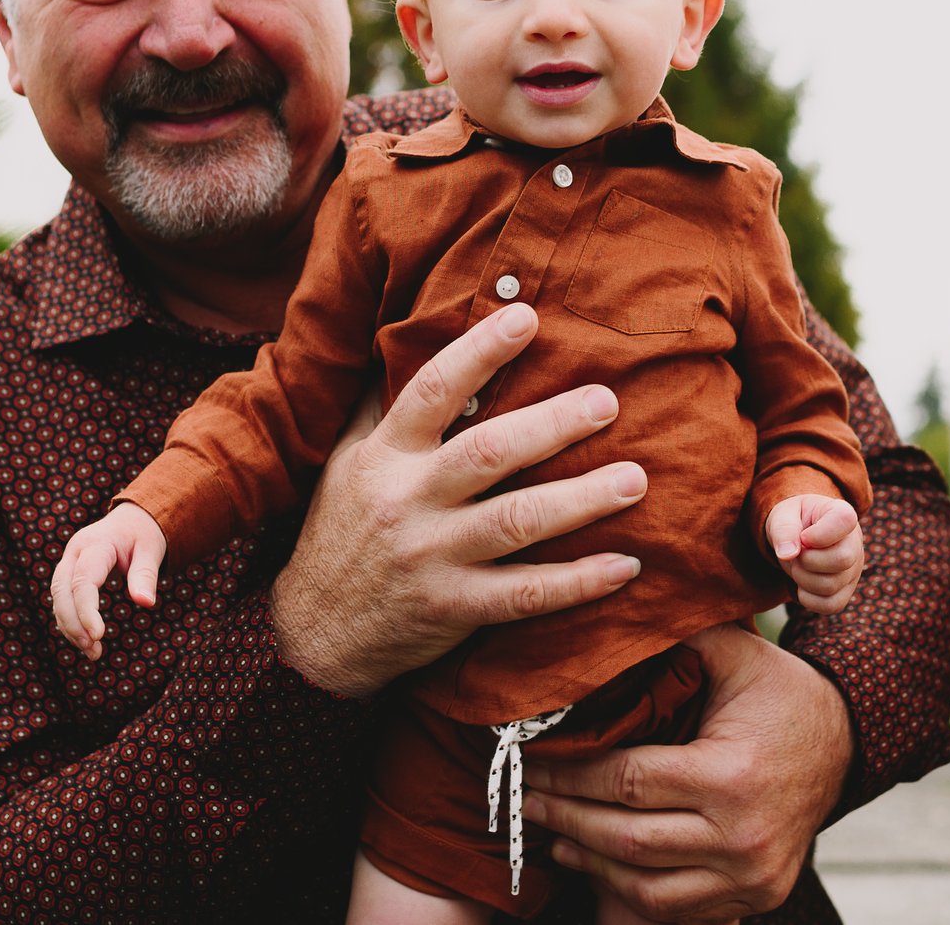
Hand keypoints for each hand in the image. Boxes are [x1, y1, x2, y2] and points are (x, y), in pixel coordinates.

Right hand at [49, 502, 166, 658]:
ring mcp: (68, 563)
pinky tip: (86, 640)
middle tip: (92, 649)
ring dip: (71, 627)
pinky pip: (63, 601)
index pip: (83, 581)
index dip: (86, 610)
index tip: (99, 636)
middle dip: (73, 623)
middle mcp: (75, 552)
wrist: (130, 520)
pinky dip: (71, 622)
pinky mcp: (68, 575)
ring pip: (58, 598)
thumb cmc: (143, 535)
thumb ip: (145, 574)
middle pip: (62, 590)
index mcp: (95, 543)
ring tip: (93, 652)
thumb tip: (146, 603)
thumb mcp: (151, 549)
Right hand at [269, 302, 647, 697]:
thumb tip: (404, 337)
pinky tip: (625, 566)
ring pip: (516, 522)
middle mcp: (409, 501)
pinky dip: (577, 583)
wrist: (314, 634)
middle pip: (488, 453)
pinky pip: (524, 595)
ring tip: (635, 478)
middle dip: (552, 425)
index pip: (432, 391)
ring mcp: (433, 558)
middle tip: (607, 401)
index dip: (479, 352)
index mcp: (386, 456)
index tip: (526, 316)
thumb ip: (381, 406)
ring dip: (581, 499)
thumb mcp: (347, 462)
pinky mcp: (454, 608)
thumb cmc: (341, 532)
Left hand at [521, 624, 851, 922]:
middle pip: (627, 838)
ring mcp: (750, 874)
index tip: (532, 759)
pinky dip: (631, 890)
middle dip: (565, 816)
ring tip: (552, 831)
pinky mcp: (756, 894)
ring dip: (590, 862)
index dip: (570, 773)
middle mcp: (741, 835)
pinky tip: (597, 862)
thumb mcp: (735, 652)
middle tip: (522, 798)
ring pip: (647, 887)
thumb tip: (605, 619)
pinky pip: (679, 909)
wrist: (846, 742)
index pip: (628, 781)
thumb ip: (675, 637)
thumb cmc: (780, 692)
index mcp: (730, 775)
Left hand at [766, 494, 862, 615]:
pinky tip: (802, 583)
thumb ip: (784, 530)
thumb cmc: (794, 522)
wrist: (799, 537)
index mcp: (842, 514)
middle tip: (796, 554)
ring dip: (802, 578)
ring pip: (831, 586)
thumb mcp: (783, 516)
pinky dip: (808, 598)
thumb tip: (787, 554)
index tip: (803, 536)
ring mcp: (853, 571)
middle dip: (807, 560)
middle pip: (842, 560)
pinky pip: (830, 605)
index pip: (844, 520)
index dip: (819, 533)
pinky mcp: (845, 593)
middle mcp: (855, 543)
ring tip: (797, 565)